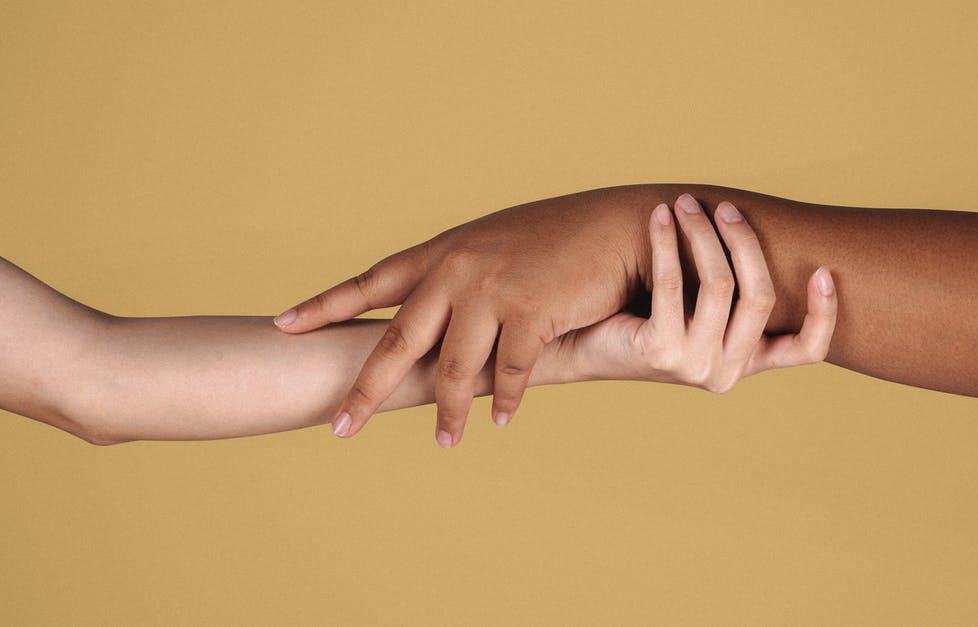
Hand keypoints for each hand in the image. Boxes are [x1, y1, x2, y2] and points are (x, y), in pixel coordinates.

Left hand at [273, 189, 650, 445]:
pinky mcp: (532, 311)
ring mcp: (492, 290)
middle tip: (340, 428)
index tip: (283, 326)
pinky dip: (504, 401)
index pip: (372, 282)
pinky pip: (509, 373)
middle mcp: (458, 268)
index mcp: (445, 251)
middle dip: (366, 390)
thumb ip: (464, 274)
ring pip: (453, 368)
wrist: (620, 225)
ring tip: (444, 443)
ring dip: (447, 412)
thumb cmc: (564, 236)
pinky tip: (500, 421)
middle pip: (397, 340)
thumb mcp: (499, 244)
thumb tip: (440, 307)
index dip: (326, 306)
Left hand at [548, 198, 837, 389]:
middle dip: (744, 242)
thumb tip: (754, 230)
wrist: (581, 345)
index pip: (805, 351)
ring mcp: (693, 366)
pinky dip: (668, 243)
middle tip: (724, 207)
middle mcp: (726, 373)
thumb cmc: (642, 316)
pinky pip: (673, 284)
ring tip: (686, 204)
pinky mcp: (658, 353)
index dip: (823, 313)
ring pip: (719, 285)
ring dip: (703, 235)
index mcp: (745, 363)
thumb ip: (730, 290)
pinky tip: (660, 217)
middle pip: (759, 296)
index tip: (824, 270)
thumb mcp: (696, 309)